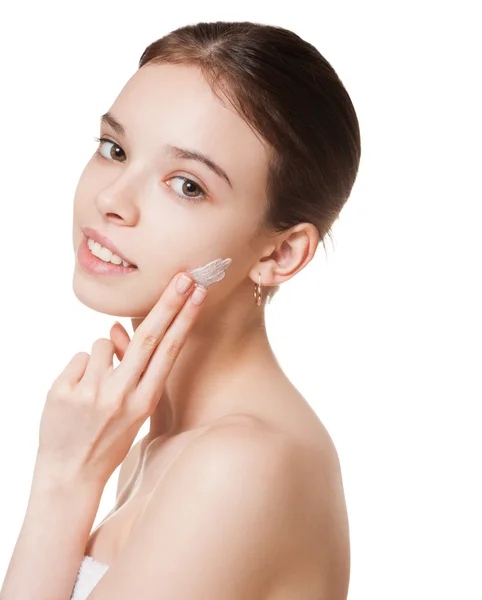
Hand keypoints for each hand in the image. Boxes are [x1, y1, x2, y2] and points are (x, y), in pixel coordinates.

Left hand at [37, 272, 206, 488]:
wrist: (68, 475)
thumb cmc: (108, 440)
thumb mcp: (133, 412)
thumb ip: (132, 371)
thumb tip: (116, 327)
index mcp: (145, 401)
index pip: (169, 351)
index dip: (184, 319)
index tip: (197, 294)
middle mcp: (121, 395)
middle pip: (148, 336)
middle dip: (168, 303)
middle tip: (183, 276)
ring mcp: (90, 392)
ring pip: (102, 344)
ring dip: (102, 357)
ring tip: (95, 389)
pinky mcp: (62, 391)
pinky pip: (78, 358)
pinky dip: (81, 370)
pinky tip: (77, 397)